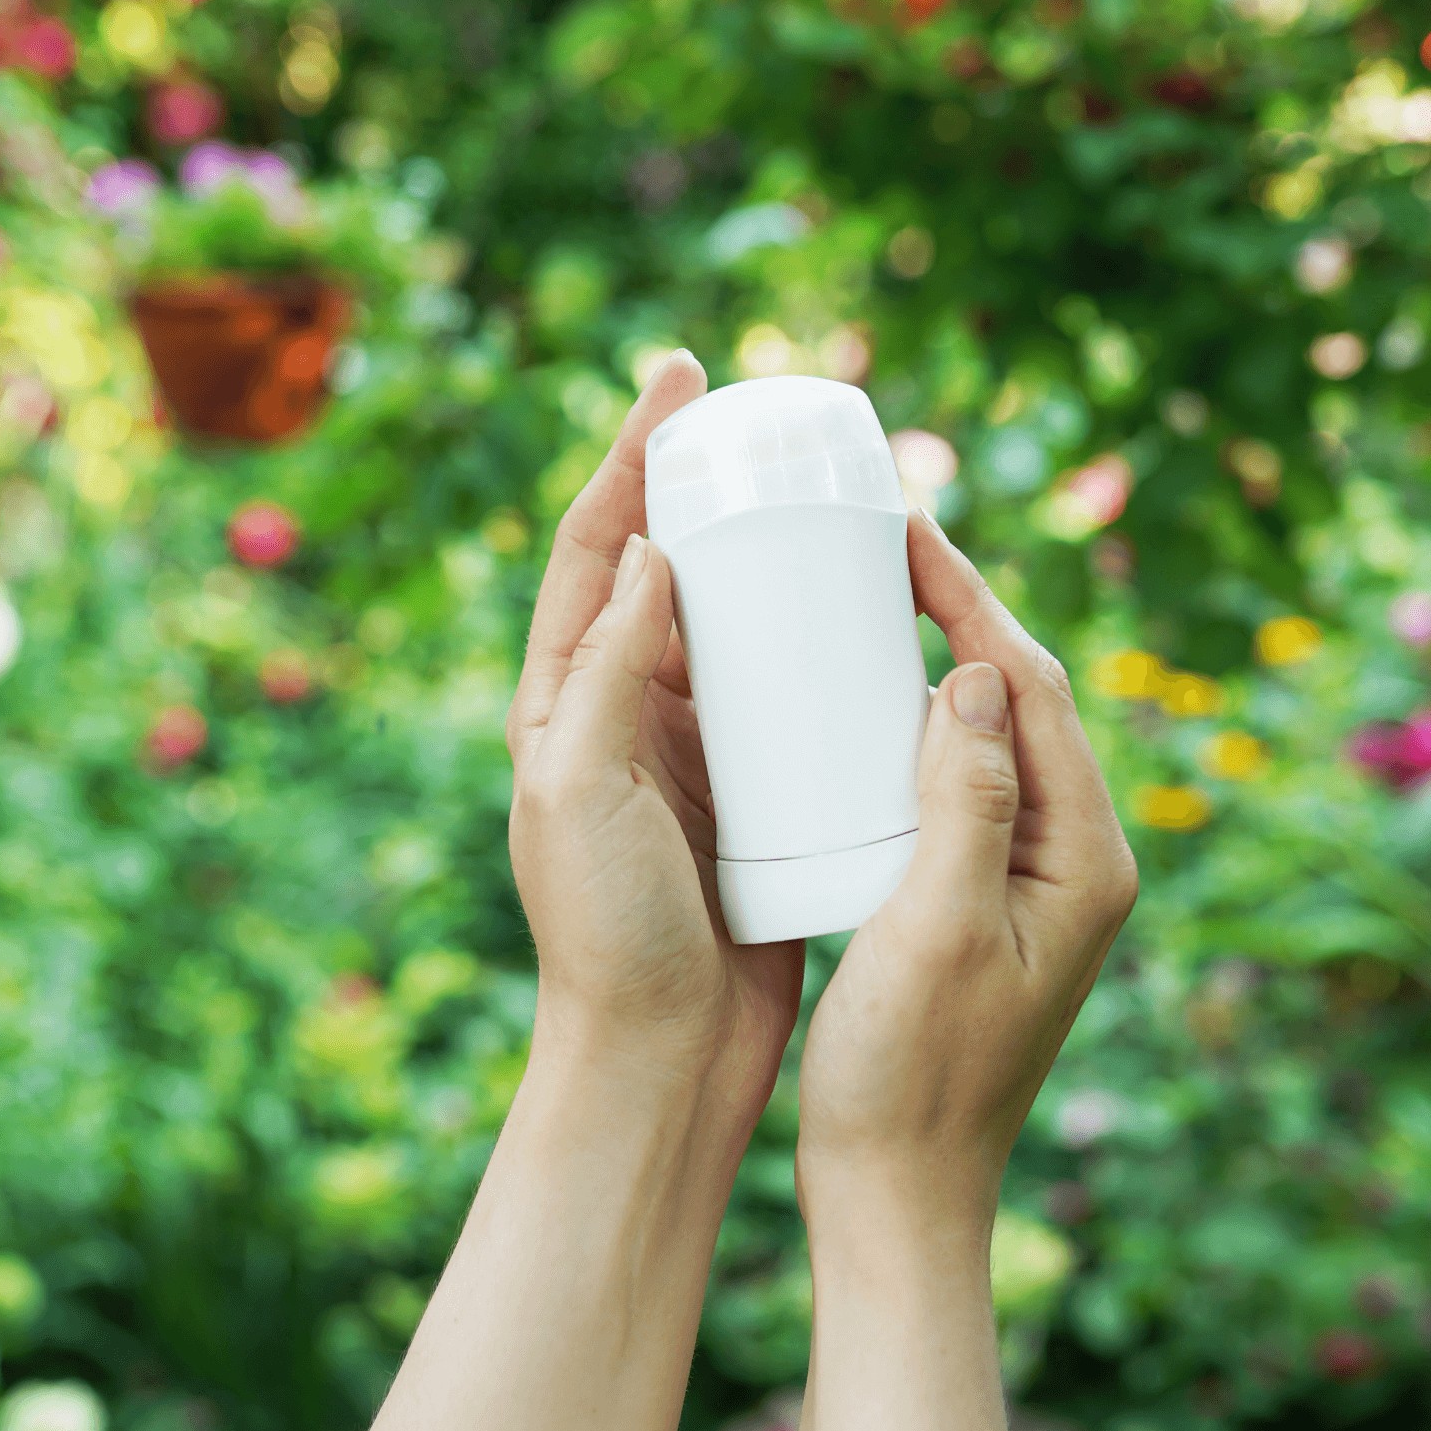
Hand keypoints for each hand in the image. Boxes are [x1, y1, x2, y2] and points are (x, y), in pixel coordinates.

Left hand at [357, 356, 804, 1430]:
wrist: (661, 1052)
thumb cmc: (605, 930)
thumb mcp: (579, 788)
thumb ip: (606, 673)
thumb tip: (654, 552)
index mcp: (562, 699)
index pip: (594, 546)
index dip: (629, 454)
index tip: (679, 378)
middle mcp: (622, 709)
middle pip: (666, 563)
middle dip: (705, 482)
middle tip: (767, 417)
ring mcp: (689, 747)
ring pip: (731, 621)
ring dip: (768, 554)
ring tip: (825, 494)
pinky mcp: (752, 788)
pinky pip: (785, 693)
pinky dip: (817, 642)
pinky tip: (867, 613)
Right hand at [789, 512, 1134, 1430]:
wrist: (899, 1190)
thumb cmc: (909, 1077)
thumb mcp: (935, 932)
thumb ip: (970, 802)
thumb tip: (979, 678)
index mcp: (1087, 861)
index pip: (1038, 693)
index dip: (974, 604)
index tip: (909, 532)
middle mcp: (1081, 861)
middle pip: (1029, 701)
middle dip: (966, 614)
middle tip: (889, 541)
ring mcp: (1040, 882)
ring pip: (999, 737)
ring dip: (947, 662)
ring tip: (881, 596)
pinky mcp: (992, 900)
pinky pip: (968, 783)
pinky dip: (924, 728)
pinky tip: (872, 707)